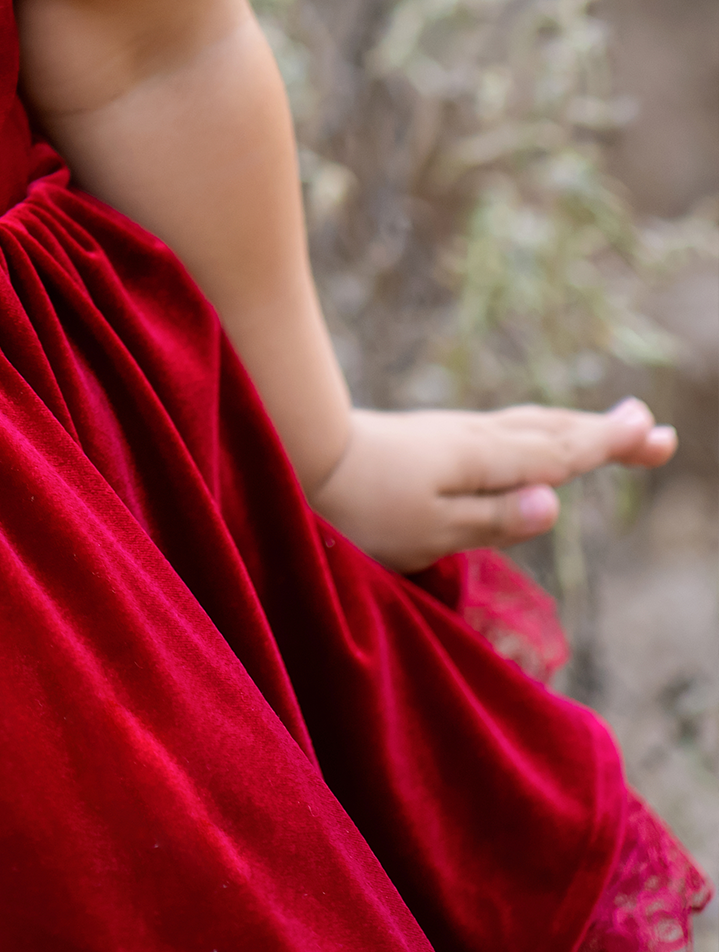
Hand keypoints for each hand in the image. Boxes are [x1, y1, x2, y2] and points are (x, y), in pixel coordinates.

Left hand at [309, 397, 676, 573]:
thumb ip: (493, 516)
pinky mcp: (428, 439)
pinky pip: (502, 430)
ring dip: (572, 426)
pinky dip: (534, 429)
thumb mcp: (429, 527)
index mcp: (483, 459)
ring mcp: (450, 434)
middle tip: (651, 428)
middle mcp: (473, 438)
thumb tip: (556, 502)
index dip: (609, 446)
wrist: (294, 453)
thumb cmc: (358, 506)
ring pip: (527, 426)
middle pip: (552, 432)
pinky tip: (526, 438)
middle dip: (603, 432)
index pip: (560, 454)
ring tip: (605, 425)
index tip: (656, 435)